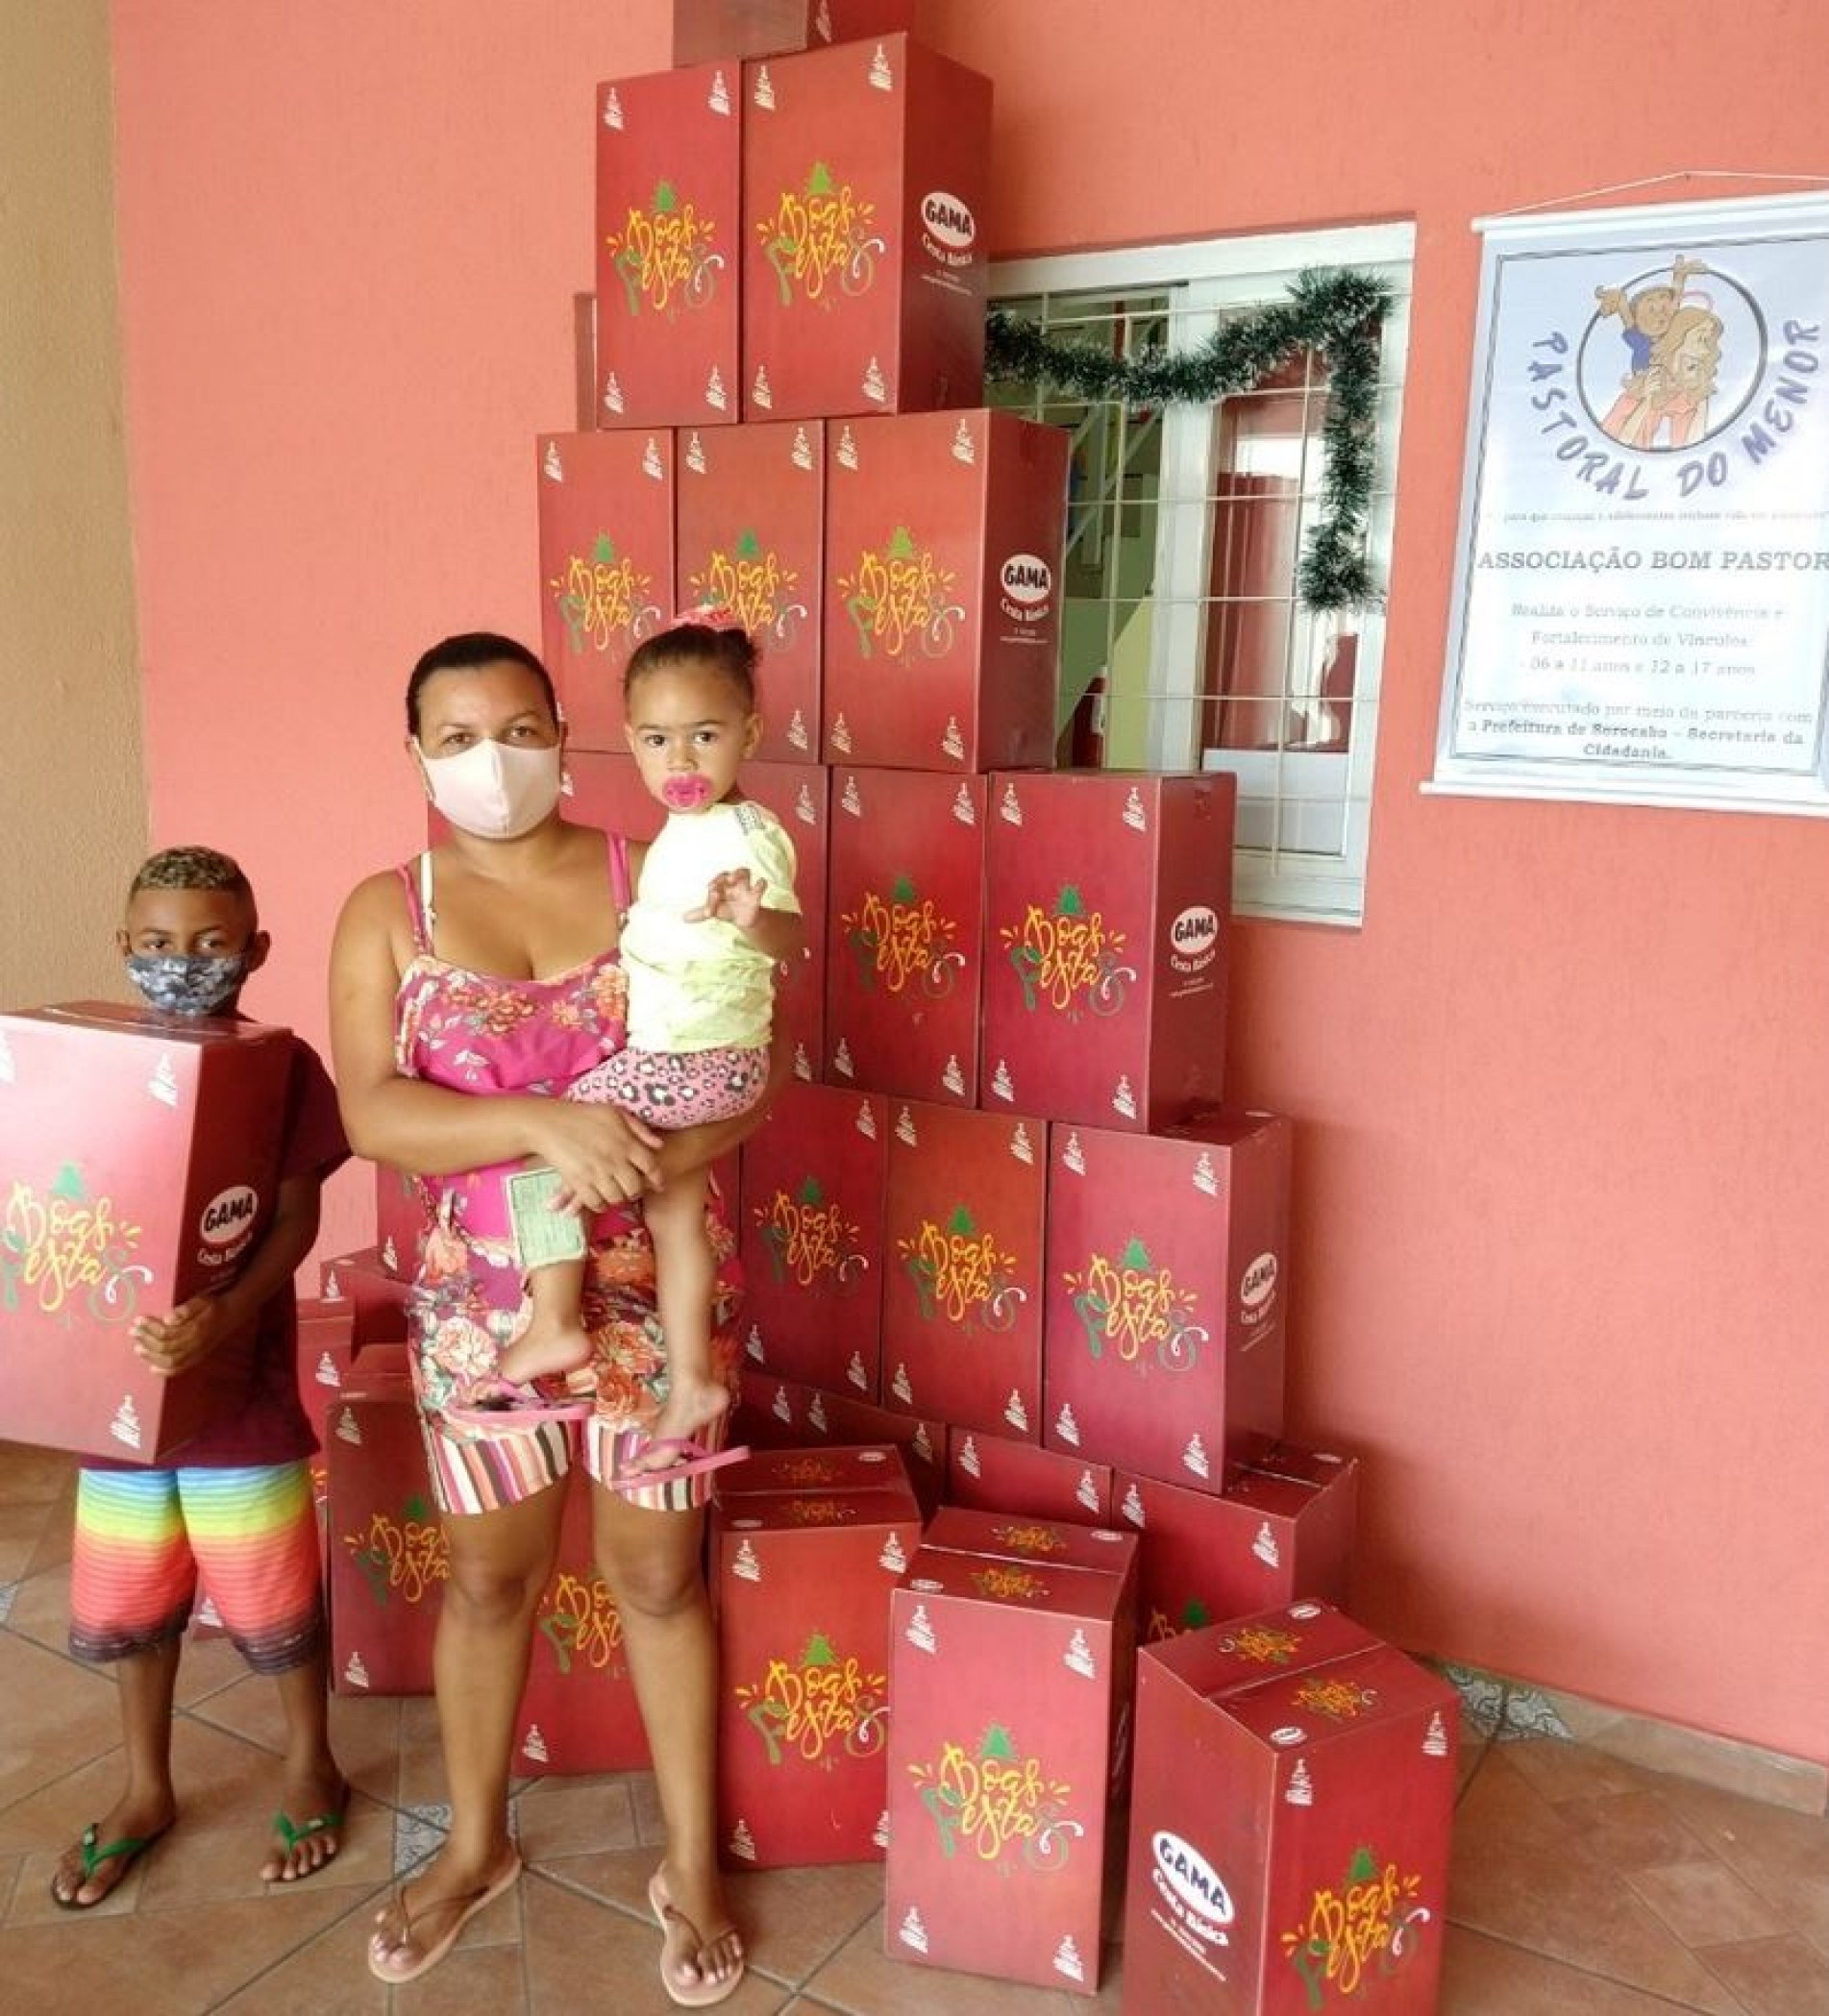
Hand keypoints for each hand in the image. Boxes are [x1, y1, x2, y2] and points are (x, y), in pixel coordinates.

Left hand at [132, 1295, 230, 1377]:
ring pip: (170, 1360)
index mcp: (195, 1328)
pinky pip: (179, 1369)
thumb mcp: (201, 1300)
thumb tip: (167, 1318)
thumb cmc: (213, 1306)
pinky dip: (164, 1371)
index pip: (166, 1332)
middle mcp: (195, 1344)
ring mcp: (196, 1353)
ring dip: (151, 1355)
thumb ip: (186, 1309)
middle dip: (146, 1341)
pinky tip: (152, 1367)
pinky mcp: (196, 1358)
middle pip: (165, 1347)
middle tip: (133, 1332)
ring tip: (137, 1347)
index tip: (138, 1320)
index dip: (150, 1328)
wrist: (231, 1315)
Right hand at [532, 1100, 663, 1212]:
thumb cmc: (583, 1114)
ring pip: (616, 1197)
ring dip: (618, 1200)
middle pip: (634, 1187)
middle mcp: (614, 1160)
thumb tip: (658, 1145)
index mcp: (625, 1143)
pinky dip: (599, 1205)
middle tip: (633, 1192)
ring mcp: (596, 1172)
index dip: (657, 1178)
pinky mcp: (578, 1182)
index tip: (658, 1185)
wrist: (549, 1122)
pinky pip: (595, 1202)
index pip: (650, 1166)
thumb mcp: (615, 1113)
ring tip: (617, 1196)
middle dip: (636, 1192)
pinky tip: (600, 1200)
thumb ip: (638, 1128)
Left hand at [685, 868, 765, 930]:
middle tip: (716, 886)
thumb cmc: (726, 909)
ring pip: (744, 872)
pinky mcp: (755, 895)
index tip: (710, 901)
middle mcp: (732, 883)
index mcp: (721, 885)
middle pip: (729, 873)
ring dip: (739, 873)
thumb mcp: (713, 911)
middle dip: (723, 877)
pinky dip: (761, 884)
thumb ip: (699, 913)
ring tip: (733, 879)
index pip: (715, 883)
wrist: (744, 917)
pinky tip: (759, 885)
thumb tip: (682, 918)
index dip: (712, 890)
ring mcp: (744, 887)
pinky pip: (761, 885)